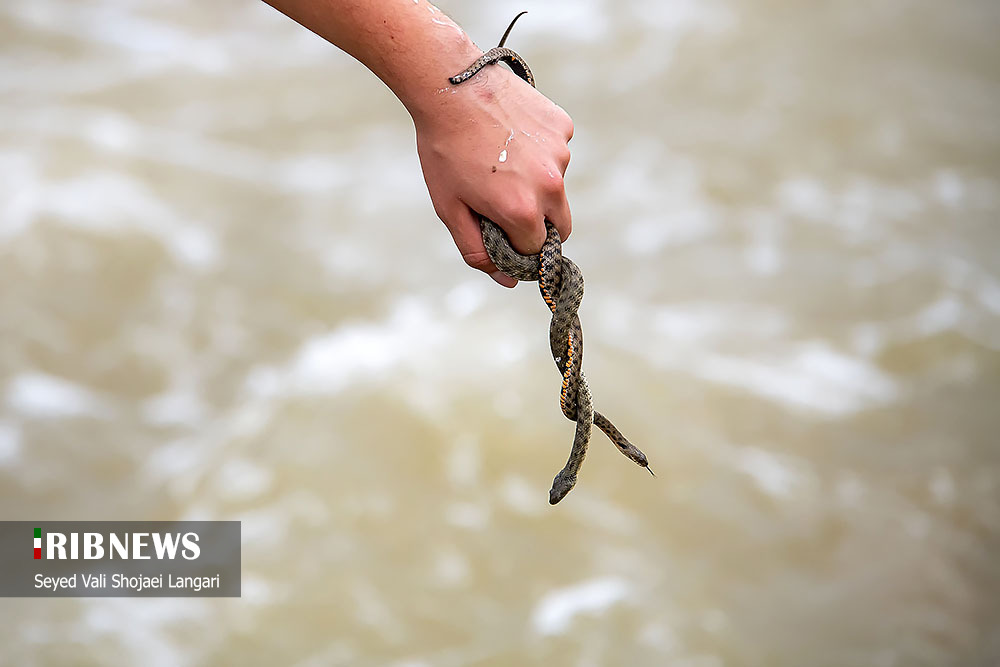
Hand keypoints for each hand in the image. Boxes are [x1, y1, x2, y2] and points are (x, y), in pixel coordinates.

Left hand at [413, 65, 573, 286]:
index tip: (502, 234)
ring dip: (537, 184)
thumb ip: (478, 251)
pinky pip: (557, 152)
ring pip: (558, 186)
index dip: (518, 247)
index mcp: (523, 211)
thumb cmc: (444, 151)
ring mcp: (560, 153)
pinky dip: (540, 152)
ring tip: (500, 159)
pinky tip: (511, 136)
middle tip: (507, 205)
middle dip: (539, 225)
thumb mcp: (450, 208)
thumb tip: (508, 281)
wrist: (450, 86)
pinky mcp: (562, 127)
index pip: (537, 250)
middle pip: (561, 226)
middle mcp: (551, 185)